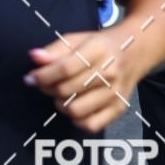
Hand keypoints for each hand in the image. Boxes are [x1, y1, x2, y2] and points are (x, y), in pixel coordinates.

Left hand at [24, 30, 139, 132]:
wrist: (134, 51)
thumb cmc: (100, 45)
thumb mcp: (79, 39)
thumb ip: (55, 49)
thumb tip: (34, 58)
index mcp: (100, 49)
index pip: (65, 68)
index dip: (43, 76)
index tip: (30, 78)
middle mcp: (111, 71)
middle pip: (67, 90)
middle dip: (48, 89)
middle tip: (45, 84)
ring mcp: (116, 92)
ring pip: (75, 110)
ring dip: (61, 104)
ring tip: (61, 94)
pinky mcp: (119, 108)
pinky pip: (90, 125)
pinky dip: (77, 119)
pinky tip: (76, 105)